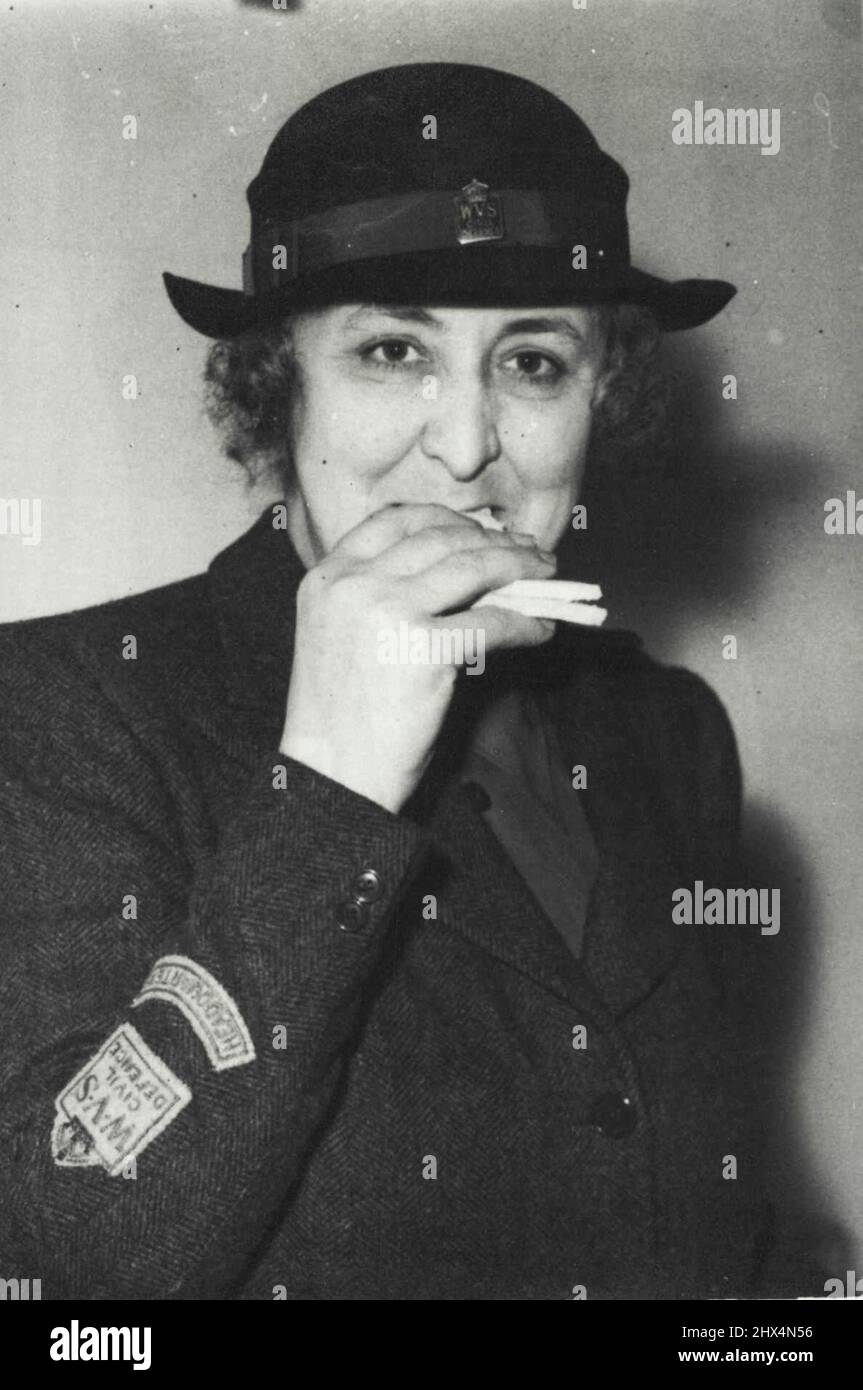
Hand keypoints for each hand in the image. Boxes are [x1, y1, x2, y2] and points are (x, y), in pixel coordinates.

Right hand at [280, 504, 556, 812]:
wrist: (331, 774)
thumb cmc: (339, 715)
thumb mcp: (339, 635)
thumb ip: (376, 595)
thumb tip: (456, 569)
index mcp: (328, 577)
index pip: (393, 519)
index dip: (445, 517)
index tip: (478, 528)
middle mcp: (355, 585)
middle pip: (439, 538)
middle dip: (492, 540)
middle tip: (527, 550)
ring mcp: (389, 612)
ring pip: (471, 568)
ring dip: (518, 568)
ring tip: (544, 575)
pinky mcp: (425, 649)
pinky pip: (492, 622)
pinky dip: (525, 623)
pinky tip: (540, 628)